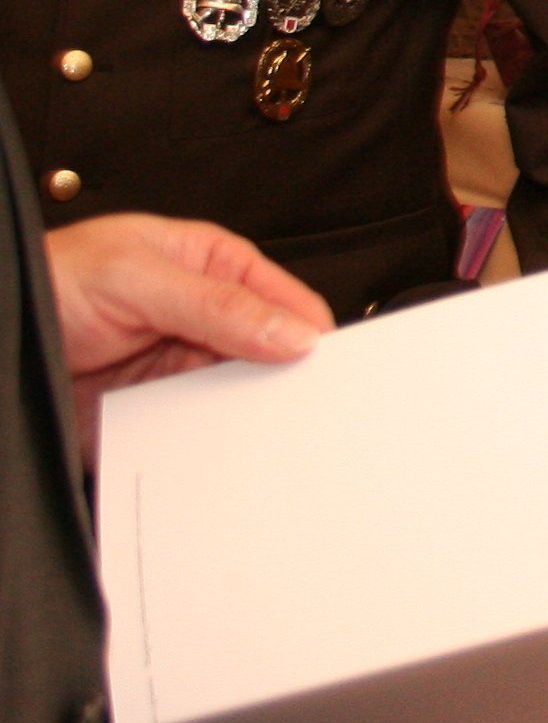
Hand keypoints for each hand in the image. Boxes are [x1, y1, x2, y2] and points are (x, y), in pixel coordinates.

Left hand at [49, 211, 331, 443]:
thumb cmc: (46, 281)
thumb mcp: (134, 276)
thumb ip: (215, 304)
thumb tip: (292, 332)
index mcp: (217, 269)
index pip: (287, 304)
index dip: (312, 336)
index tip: (327, 370)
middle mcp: (206, 322)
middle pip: (270, 359)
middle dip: (283, 384)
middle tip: (298, 410)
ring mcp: (179, 371)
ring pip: (237, 403)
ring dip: (245, 421)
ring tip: (255, 436)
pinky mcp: (155, 416)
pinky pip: (195, 437)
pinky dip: (206, 450)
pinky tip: (209, 453)